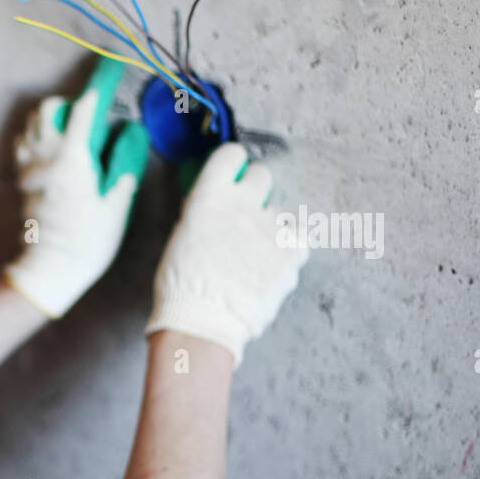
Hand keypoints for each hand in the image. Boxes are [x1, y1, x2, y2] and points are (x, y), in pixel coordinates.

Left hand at [4, 57, 148, 318]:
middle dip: (69, 104)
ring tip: (70, 134)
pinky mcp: (21, 181)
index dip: (100, 84)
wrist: (50, 269)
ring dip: (50, 120)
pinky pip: (23, 146)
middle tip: (89, 116)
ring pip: (32, 124)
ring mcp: (28, 168)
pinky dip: (36, 138)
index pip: (86, 109)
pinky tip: (52, 152)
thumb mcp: (116, 201)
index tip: (111, 66)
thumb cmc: (88, 240)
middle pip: (49, 109)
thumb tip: (129, 130)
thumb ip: (122, 161)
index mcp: (73, 159)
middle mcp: (45, 157)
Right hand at [146, 142, 308, 367]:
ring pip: (280, 212)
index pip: (231, 156)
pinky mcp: (293, 251)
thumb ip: (204, 213)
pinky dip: (288, 247)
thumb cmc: (181, 286)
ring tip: (255, 254)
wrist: (203, 323)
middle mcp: (244, 203)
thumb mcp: (182, 237)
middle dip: (254, 193)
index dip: (231, 168)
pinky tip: (272, 263)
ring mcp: (272, 226)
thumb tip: (217, 204)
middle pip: (262, 176)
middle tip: (244, 217)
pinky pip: (298, 237)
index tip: (230, 178)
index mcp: (210, 196)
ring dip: (270, 226)